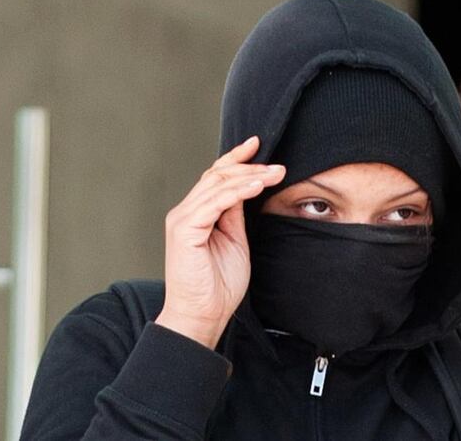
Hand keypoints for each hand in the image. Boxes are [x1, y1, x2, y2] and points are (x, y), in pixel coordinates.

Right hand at [155, 135, 285, 348]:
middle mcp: (185, 212)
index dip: (236, 159)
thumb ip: (235, 215)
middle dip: (249, 166)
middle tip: (278, 166)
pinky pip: (214, 202)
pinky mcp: (185, 229)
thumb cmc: (217, 286)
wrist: (202, 315)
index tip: (257, 145)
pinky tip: (257, 186)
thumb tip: (246, 190)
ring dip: (249, 176)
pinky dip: (237, 192)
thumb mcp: (234, 242)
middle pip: (217, 175)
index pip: (215, 177)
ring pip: (216, 184)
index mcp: (196, 214)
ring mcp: (183, 219)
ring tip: (275, 173)